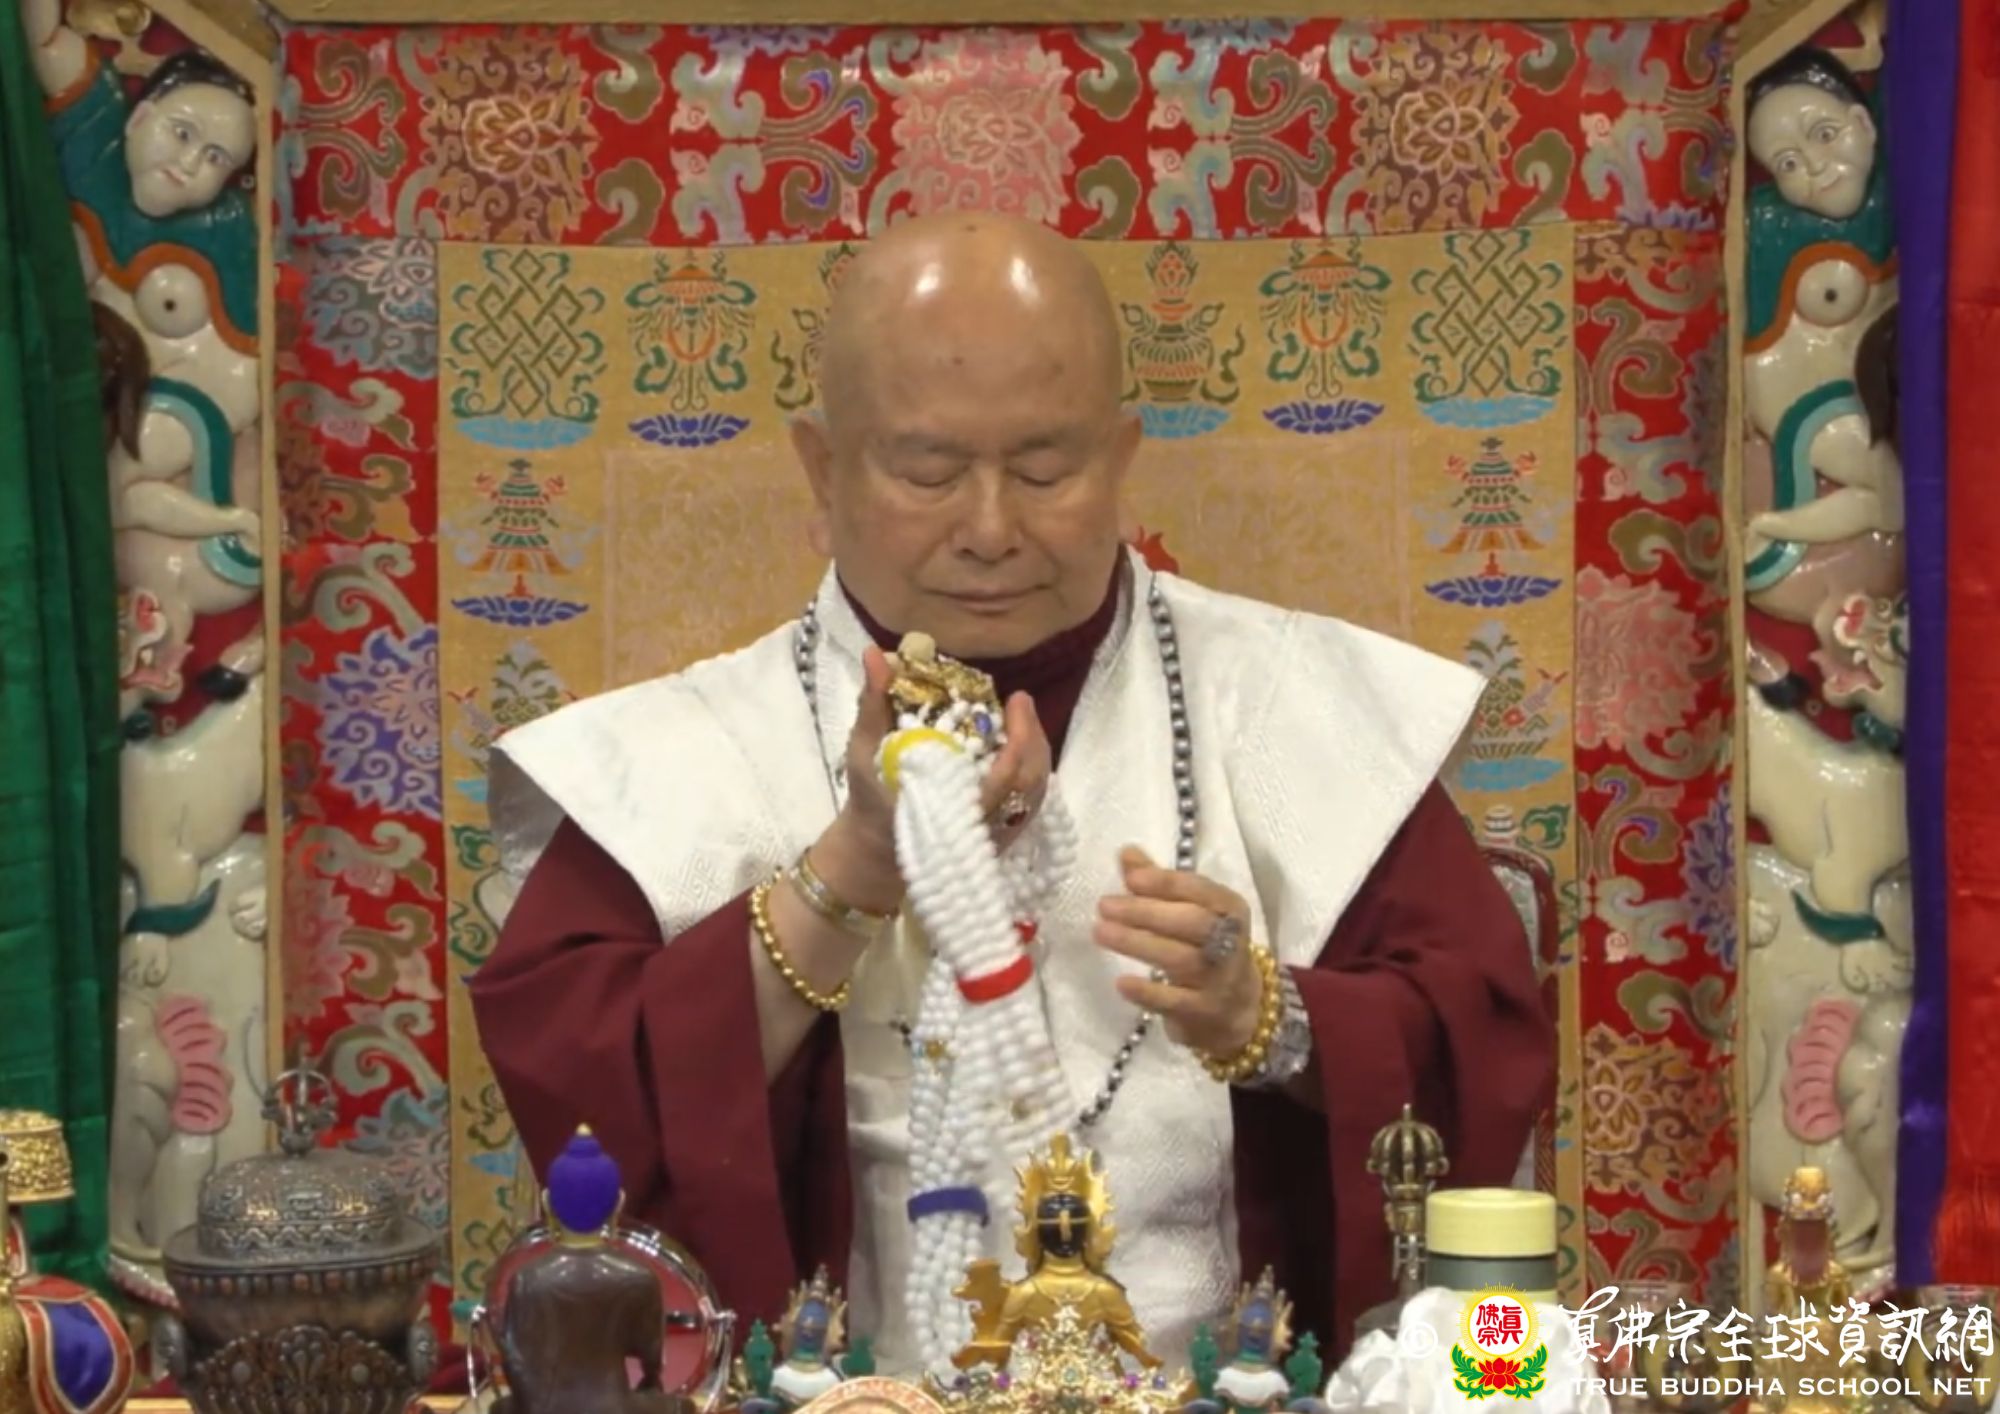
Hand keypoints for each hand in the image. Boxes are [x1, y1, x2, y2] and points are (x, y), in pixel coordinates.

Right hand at [842, 647, 1051, 855]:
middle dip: (1031, 737)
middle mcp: (980, 822)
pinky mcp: (1001, 835)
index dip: (1018, 740)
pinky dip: (1031, 768)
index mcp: (950, 806)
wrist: (879, 847)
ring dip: (1034, 749)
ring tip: (1022, 717)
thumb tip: (875, 653)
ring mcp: (995, 831)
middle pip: (1028, 781)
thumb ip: (873, 704)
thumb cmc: (872, 797)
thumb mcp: (865, 751)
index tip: (1016, 700)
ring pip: (1033, 791)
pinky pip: (1030, 801)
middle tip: (1020, 701)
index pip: (1002, 779)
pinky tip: (1021, 744)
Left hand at [1093, 847, 1264, 1057]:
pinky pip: (1175, 1001)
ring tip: (1100, 932)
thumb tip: (1126, 853)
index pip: (1201, 891)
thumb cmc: (1206, 949)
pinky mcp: (1203, 1012)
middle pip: (1191, 923)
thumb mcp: (1193, 913)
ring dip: (1138, 944)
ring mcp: (1219, 980)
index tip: (1131, 879)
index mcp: (1229, 909)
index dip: (1167, 883)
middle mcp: (1230, 942)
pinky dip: (1148, 992)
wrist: (1236, 1011)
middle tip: (1104, 906)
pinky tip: (1121, 983)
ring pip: (1180, 958)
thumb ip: (1160, 884)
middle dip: (1145, 912)